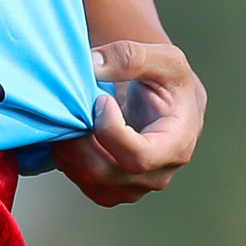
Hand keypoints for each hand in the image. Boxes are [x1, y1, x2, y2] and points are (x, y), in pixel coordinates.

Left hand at [53, 38, 204, 206]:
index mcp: (176, 147)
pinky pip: (85, 185)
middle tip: (73, 109)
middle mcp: (158, 175)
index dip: (109, 130)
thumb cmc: (171, 82)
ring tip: (71, 119)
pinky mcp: (117, 189)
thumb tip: (92, 65)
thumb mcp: (163, 59)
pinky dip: (70, 162)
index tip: (101, 100)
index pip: (137, 155)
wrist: (170, 105)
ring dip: (70, 151)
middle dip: (78, 139)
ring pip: (90, 181)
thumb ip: (130, 57)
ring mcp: (136, 187)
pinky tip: (72, 136)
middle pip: (104, 172)